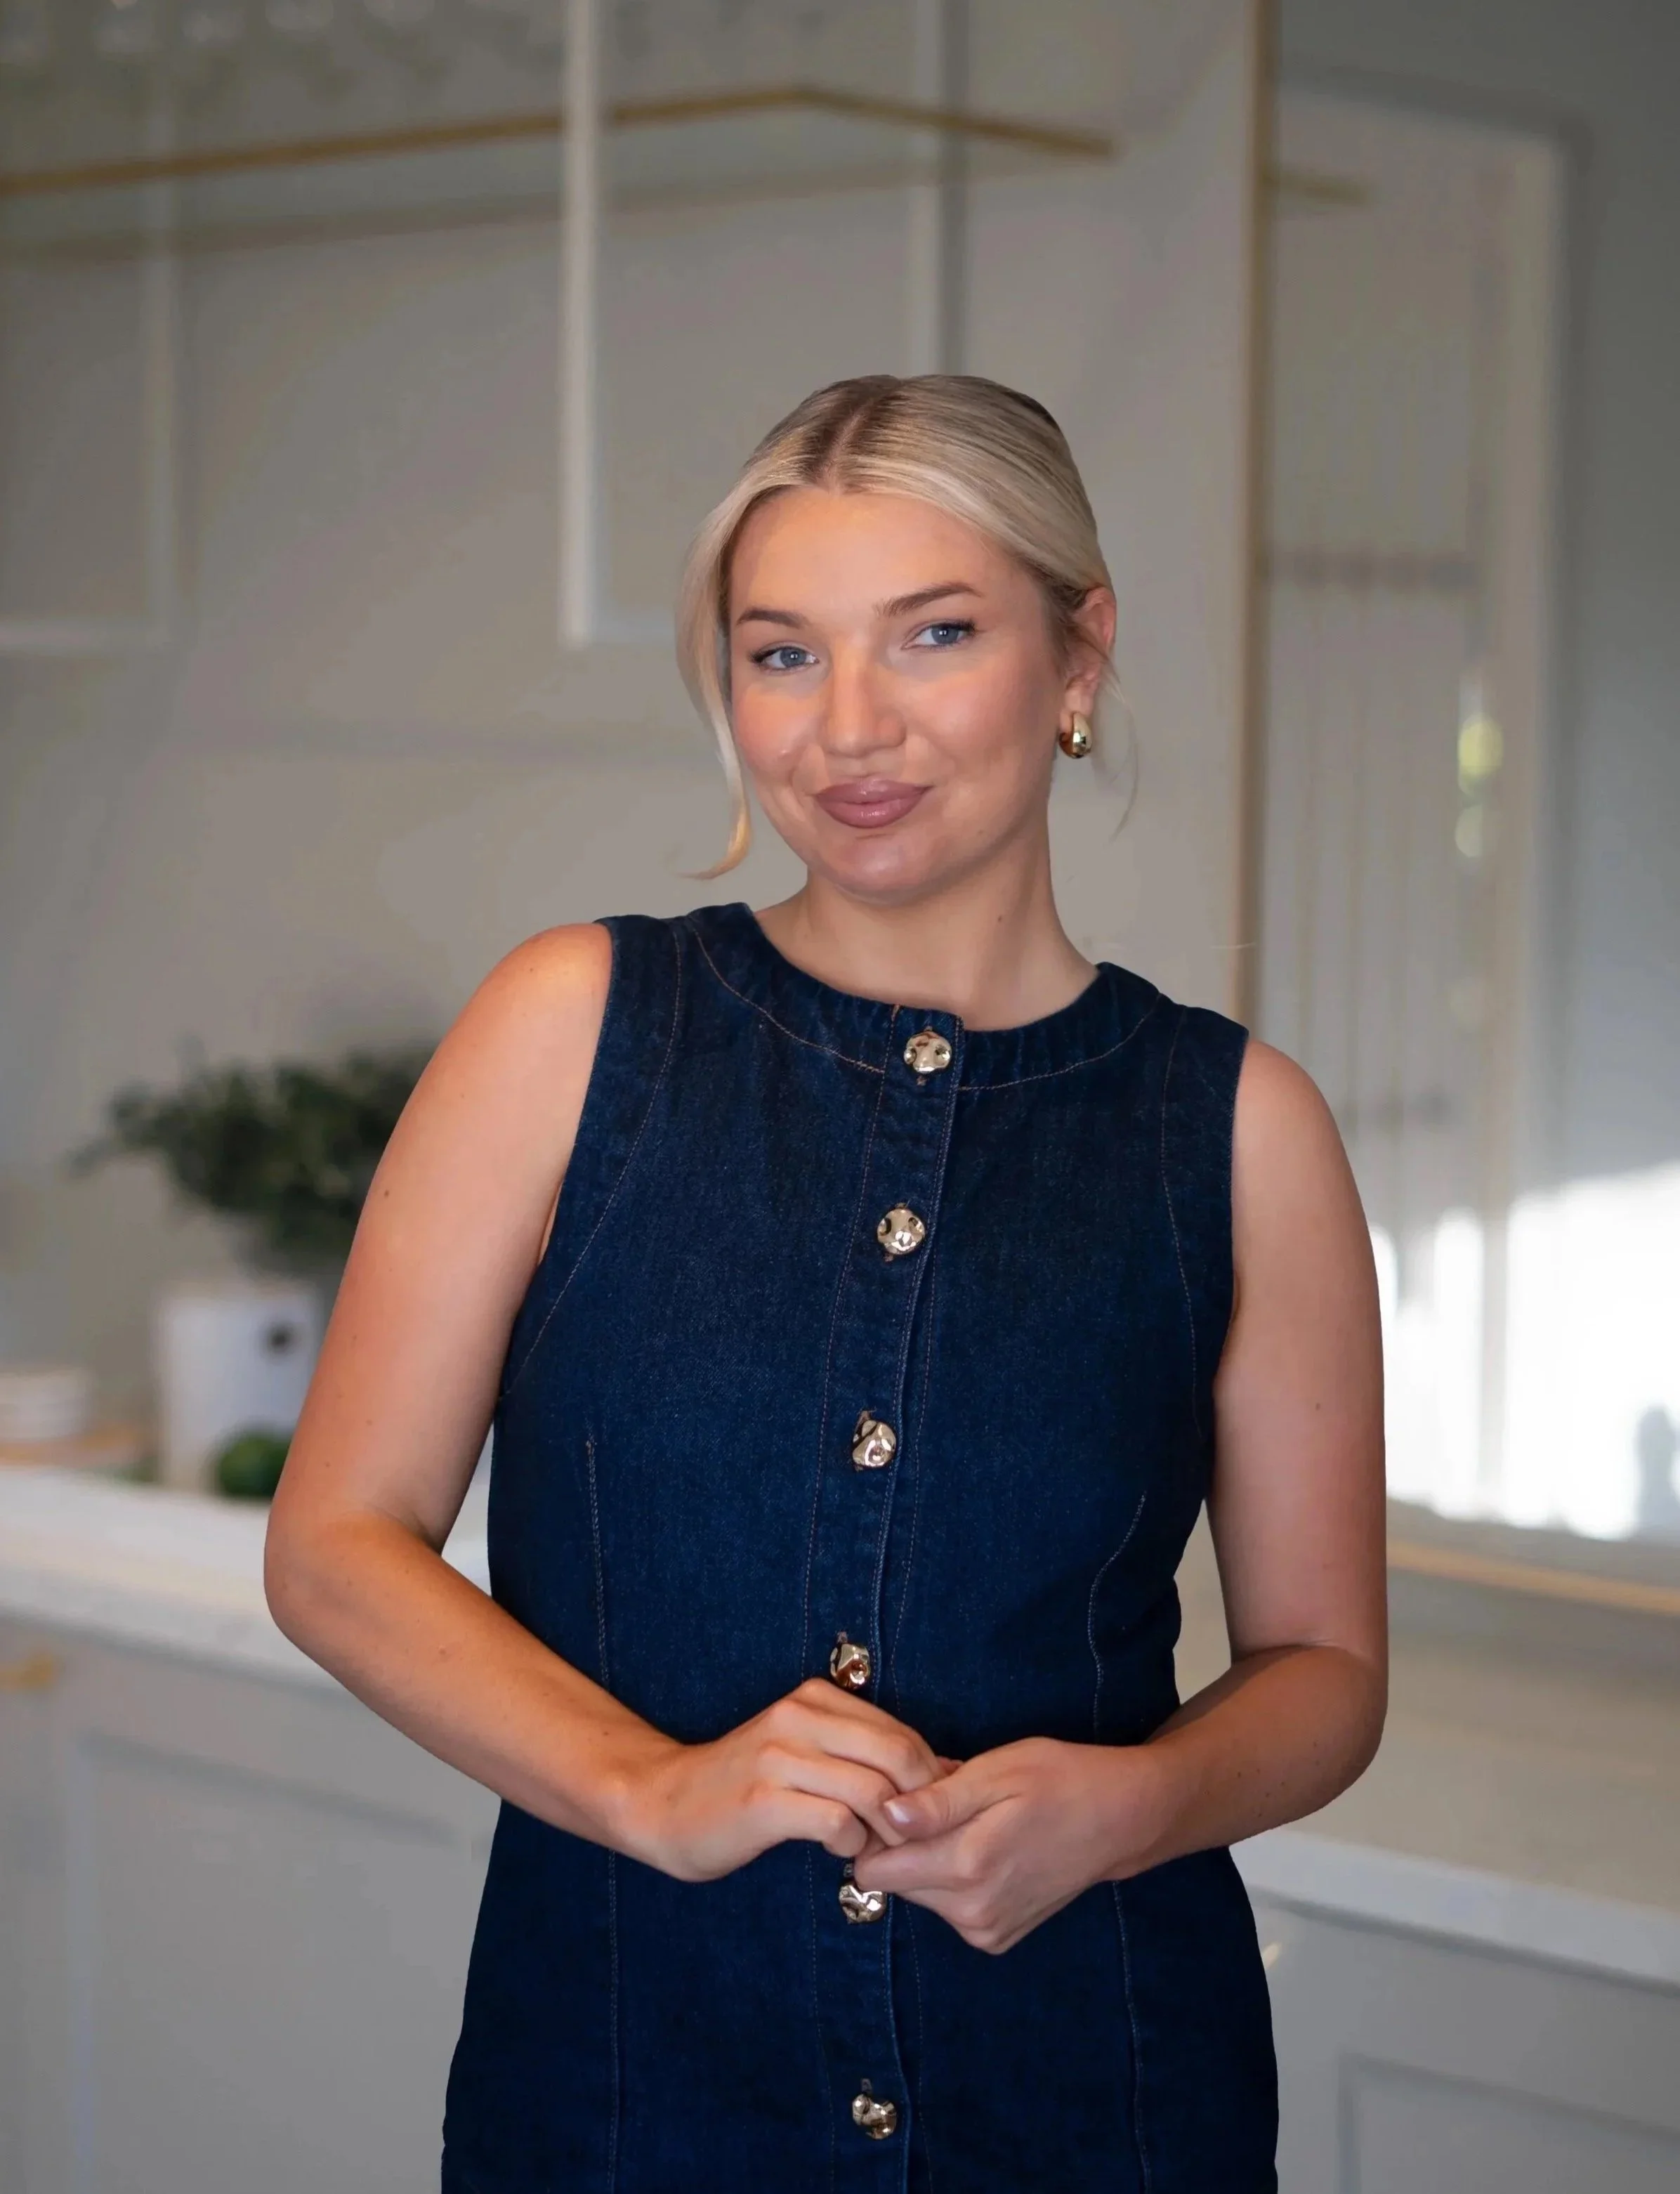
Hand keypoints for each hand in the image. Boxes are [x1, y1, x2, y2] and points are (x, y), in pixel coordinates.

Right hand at [616, 1678, 950, 1883]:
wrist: (664, 1803)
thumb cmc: (746, 1785)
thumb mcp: (804, 1751)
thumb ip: (860, 1755)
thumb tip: (939, 1776)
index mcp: (815, 1698)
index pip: (901, 1733)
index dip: (931, 1778)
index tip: (933, 1813)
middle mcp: (799, 1717)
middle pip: (896, 1755)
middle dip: (921, 1804)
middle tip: (918, 1840)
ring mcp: (779, 1757)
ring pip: (872, 1789)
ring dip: (889, 1832)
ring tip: (878, 1850)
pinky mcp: (763, 1800)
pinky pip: (836, 1822)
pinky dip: (853, 1845)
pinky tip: (843, 1852)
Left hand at [849, 1736, 1169, 1954]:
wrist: (1122, 1819)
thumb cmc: (1060, 1779)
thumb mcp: (996, 1772)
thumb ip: (937, 1801)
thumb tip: (884, 1815)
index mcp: (967, 1867)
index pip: (873, 1870)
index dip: (874, 1831)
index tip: (898, 1800)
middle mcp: (971, 1912)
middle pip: (894, 1882)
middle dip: (904, 1842)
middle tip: (941, 1802)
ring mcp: (986, 1930)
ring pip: (921, 1893)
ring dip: (930, 1857)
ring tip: (969, 1820)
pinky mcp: (997, 1937)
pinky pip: (949, 1906)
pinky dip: (954, 1876)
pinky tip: (984, 1844)